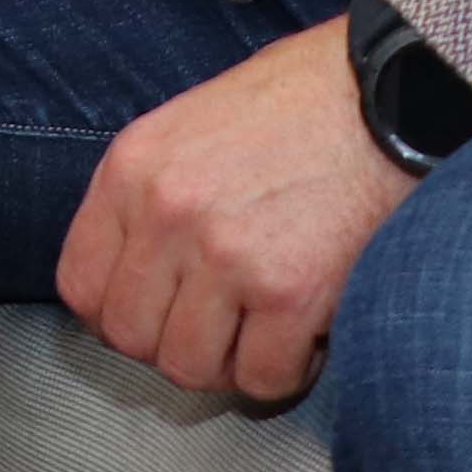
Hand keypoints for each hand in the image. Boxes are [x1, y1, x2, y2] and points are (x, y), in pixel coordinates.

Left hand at [54, 18, 413, 403]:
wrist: (391, 94)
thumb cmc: (299, 104)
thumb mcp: (189, 125)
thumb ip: (152, 196)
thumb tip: (139, 272)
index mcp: (132, 169)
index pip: (80, 285)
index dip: (117, 315)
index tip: (156, 315)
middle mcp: (167, 215)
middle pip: (130, 336)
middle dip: (172, 344)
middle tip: (219, 327)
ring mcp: (226, 257)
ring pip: (190, 368)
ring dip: (228, 363)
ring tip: (263, 331)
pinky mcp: (292, 294)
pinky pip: (264, 377)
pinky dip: (287, 371)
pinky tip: (307, 335)